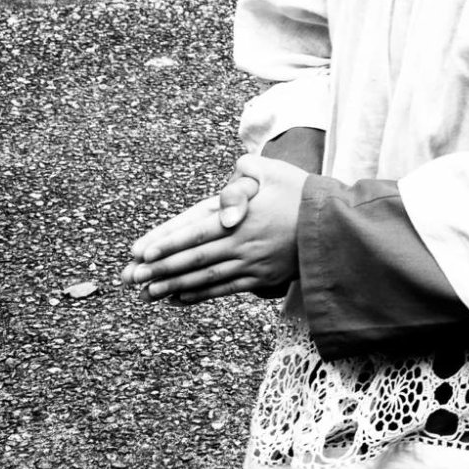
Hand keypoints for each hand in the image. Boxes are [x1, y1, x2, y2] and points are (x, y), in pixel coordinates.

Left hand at [120, 155, 304, 303]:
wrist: (339, 226)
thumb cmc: (303, 194)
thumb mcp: (275, 171)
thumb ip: (245, 173)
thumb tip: (229, 193)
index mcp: (243, 218)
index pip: (196, 231)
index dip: (167, 243)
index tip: (140, 253)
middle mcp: (244, 244)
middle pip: (194, 258)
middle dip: (159, 269)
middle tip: (130, 277)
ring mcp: (253, 264)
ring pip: (206, 278)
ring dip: (173, 285)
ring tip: (147, 292)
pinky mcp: (264, 278)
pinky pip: (226, 289)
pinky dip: (200, 295)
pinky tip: (180, 297)